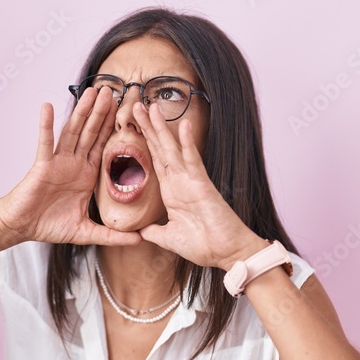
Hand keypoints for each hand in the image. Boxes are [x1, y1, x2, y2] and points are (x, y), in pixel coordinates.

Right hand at [0, 87, 141, 246]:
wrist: (23, 227)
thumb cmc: (50, 226)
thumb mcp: (87, 232)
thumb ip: (113, 235)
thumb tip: (140, 240)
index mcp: (87, 175)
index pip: (104, 147)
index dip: (114, 130)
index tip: (127, 112)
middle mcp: (74, 164)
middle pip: (91, 133)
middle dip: (102, 113)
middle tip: (114, 91)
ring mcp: (58, 162)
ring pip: (73, 132)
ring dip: (82, 112)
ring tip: (92, 91)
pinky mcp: (42, 165)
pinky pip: (45, 142)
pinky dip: (46, 124)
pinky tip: (48, 106)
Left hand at [131, 102, 266, 268]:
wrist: (226, 254)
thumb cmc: (203, 245)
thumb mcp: (168, 239)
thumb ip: (153, 232)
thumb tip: (139, 231)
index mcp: (171, 192)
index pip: (154, 161)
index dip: (143, 143)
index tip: (132, 125)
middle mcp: (180, 182)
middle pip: (160, 149)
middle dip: (148, 127)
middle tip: (135, 105)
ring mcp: (191, 181)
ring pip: (173, 149)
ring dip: (162, 128)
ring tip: (151, 106)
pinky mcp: (203, 185)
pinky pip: (193, 161)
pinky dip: (188, 143)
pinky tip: (183, 125)